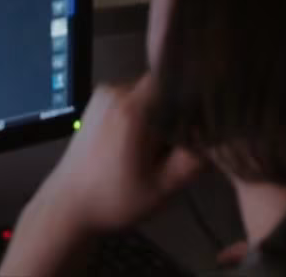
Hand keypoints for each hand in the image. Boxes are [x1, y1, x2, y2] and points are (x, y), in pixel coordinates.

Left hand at [0, 75, 202, 274]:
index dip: (194, 96)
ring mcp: (103, 95)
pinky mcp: (97, 102)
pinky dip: (142, 115)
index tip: (204, 118)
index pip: (176, 80)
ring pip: (148, 92)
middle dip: (176, 110)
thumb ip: (194, 160)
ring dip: (158, 113)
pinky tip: (140, 143)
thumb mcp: (163, 188)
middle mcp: (116, 92)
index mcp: (132, 109)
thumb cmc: (113, 199)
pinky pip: (131, 98)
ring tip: (157, 146)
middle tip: (178, 142)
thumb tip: (217, 136)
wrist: (69, 205)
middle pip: (163, 86)